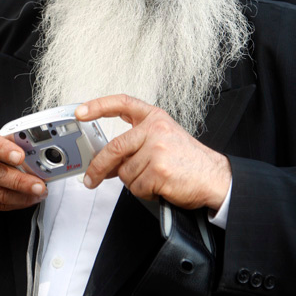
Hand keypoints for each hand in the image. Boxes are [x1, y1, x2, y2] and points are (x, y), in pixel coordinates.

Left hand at [76, 95, 230, 210]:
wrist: (215, 177)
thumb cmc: (188, 160)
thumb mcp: (163, 140)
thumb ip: (136, 144)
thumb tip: (106, 162)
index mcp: (155, 118)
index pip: (122, 104)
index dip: (98, 105)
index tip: (81, 112)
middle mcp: (155, 129)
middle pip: (114, 148)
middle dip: (98, 167)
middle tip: (90, 179)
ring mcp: (157, 149)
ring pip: (125, 173)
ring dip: (135, 182)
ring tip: (155, 178)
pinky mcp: (159, 170)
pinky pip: (136, 187)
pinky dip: (145, 192)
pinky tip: (160, 186)